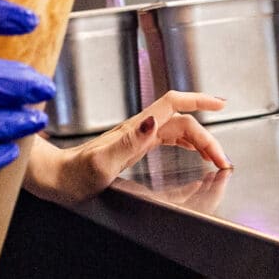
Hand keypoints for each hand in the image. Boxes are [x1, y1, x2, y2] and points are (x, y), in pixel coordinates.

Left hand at [29, 92, 231, 205]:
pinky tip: (192, 152)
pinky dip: (186, 144)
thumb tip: (153, 122)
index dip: (199, 99)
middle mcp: (138, 128)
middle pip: (183, 122)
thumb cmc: (74, 174)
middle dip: (207, 137)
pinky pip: (168, 139)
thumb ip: (128, 142)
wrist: (56, 178)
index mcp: (135, 128)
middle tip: (222, 159)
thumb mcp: (102, 162)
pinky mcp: (134, 147)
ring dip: (200, 140)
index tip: (220, 104)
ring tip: (215, 157)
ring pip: (178, 130)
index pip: (174, 104)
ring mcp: (137, 137)